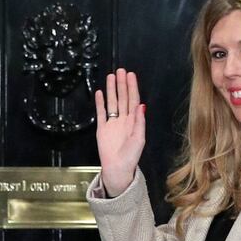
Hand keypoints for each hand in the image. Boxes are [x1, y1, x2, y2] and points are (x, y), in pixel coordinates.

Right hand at [95, 68, 145, 196]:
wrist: (117, 169)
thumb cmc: (131, 156)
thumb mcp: (139, 139)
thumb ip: (139, 122)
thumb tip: (141, 105)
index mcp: (134, 121)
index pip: (133, 100)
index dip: (132, 88)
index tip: (131, 76)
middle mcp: (123, 119)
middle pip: (122, 98)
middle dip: (122, 84)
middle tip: (120, 71)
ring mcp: (112, 123)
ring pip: (112, 102)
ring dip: (111, 90)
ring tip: (110, 76)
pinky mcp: (102, 128)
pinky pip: (101, 113)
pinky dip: (100, 103)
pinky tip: (99, 92)